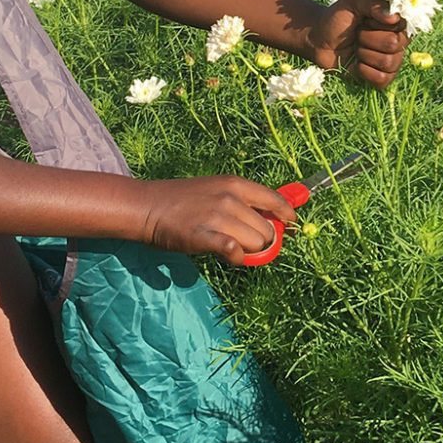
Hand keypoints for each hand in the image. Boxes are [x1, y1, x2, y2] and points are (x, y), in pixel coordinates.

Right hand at [137, 175, 296, 266]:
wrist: (150, 206)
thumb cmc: (184, 199)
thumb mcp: (217, 189)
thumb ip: (243, 201)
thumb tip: (271, 218)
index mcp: (236, 184)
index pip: (275, 199)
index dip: (288, 215)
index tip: (292, 225)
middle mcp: (230, 198)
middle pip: (267, 229)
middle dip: (263, 241)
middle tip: (248, 244)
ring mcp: (218, 217)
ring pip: (255, 244)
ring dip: (249, 251)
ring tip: (232, 248)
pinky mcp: (204, 236)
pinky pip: (234, 251)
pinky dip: (236, 257)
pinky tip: (228, 255)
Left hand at [308, 0, 406, 88]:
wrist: (319, 40)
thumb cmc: (337, 18)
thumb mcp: (353, 1)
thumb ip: (373, 4)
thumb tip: (393, 18)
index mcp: (394, 22)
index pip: (400, 25)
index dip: (378, 23)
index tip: (365, 20)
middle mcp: (398, 41)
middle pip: (393, 44)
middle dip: (367, 39)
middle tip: (357, 34)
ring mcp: (391, 60)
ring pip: (388, 62)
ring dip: (364, 54)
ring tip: (356, 48)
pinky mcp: (381, 77)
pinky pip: (382, 79)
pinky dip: (365, 72)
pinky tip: (356, 64)